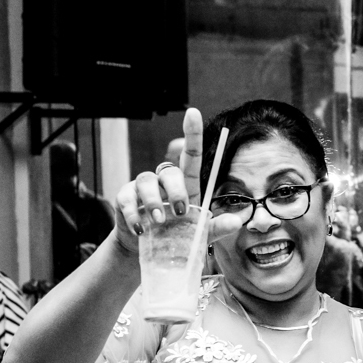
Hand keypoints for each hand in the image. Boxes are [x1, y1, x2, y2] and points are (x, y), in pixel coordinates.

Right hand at [112, 108, 242, 254]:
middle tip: (179, 211)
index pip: (191, 156)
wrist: (147, 251)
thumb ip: (217, 227)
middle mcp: (165, 182)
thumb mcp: (201, 234)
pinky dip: (133, 213)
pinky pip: (126, 198)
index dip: (192, 133)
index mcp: (187, 186)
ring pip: (146, 181)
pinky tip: (140, 228)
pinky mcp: (125, 198)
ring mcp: (143, 189)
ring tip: (159, 221)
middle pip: (169, 171)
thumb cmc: (177, 237)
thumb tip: (237, 221)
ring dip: (153, 201)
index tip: (193, 112)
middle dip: (175, 190)